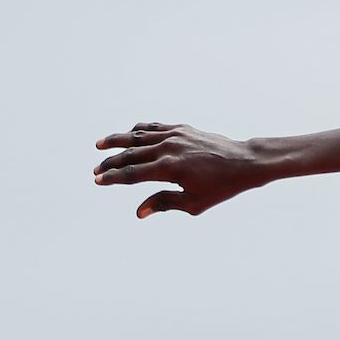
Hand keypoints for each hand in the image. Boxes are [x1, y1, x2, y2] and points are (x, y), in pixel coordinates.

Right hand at [93, 122, 258, 217]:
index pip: (133, 174)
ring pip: (137, 136)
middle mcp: (168, 148)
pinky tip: (128, 135)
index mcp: (169, 169)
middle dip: (110, 162)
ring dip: (117, 141)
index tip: (98, 181)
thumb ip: (164, 203)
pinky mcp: (181, 128)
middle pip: (130, 154)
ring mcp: (174, 135)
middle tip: (95, 170)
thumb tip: (139, 212)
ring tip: (100, 145)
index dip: (113, 178)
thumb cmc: (221, 187)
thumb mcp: (194, 202)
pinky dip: (138, 131)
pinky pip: (153, 127)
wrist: (244, 162)